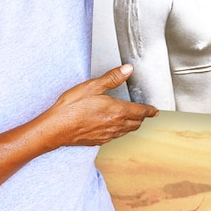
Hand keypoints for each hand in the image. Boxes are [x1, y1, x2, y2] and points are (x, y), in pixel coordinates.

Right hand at [43, 64, 157, 146]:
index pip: (140, 112)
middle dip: (141, 118)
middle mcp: (115, 125)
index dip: (149, 111)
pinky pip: (114, 136)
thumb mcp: (92, 86)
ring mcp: (106, 135)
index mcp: (117, 111)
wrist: (56, 128)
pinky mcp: (97, 141)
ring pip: (125, 131)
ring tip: (131, 120)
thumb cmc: (72, 107)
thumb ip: (112, 78)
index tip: (154, 111)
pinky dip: (119, 131)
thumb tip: (127, 70)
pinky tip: (113, 127)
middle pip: (135, 123)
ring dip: (131, 125)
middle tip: (144, 113)